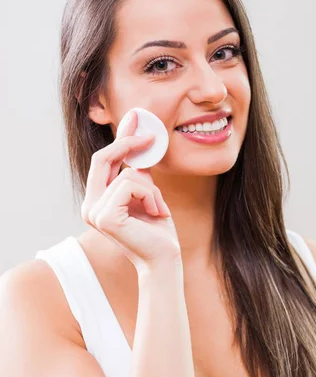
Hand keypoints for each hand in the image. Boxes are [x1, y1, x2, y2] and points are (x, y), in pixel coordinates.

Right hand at [80, 109, 180, 271]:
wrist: (164, 258)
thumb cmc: (157, 229)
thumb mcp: (147, 193)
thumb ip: (138, 171)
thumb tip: (140, 141)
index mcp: (96, 200)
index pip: (102, 160)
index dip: (119, 137)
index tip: (134, 117)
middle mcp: (90, 205)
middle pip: (103, 157)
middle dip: (128, 142)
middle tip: (151, 136)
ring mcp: (94, 212)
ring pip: (127, 174)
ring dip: (151, 188)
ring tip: (158, 207)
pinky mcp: (106, 217)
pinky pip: (131, 185)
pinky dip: (150, 194)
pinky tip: (156, 212)